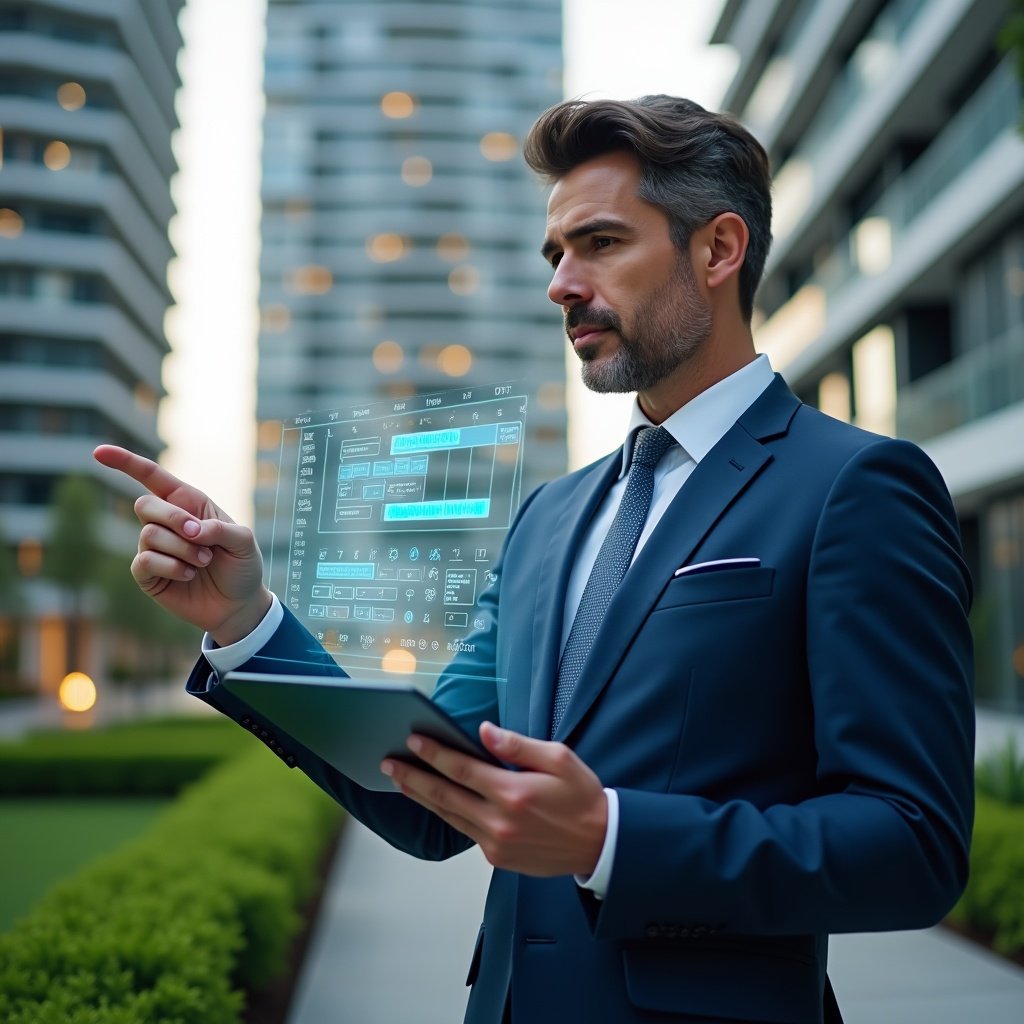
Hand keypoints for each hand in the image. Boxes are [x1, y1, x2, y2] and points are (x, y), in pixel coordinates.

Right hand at [93, 445, 272, 643]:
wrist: (238, 604)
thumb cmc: (242, 566)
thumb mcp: (243, 542)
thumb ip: (220, 529)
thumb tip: (192, 529)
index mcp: (189, 503)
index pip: (152, 477)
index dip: (125, 462)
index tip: (99, 452)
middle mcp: (167, 522)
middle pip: (144, 505)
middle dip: (173, 519)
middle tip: (200, 536)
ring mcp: (154, 548)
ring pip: (149, 535)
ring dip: (182, 549)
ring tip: (203, 561)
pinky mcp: (148, 575)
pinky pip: (145, 561)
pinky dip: (171, 567)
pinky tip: (188, 575)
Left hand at [382, 722, 607, 877]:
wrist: (600, 844)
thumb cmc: (581, 796)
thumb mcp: (559, 758)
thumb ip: (517, 745)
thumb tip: (484, 731)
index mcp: (513, 793)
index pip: (461, 768)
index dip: (433, 753)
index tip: (412, 740)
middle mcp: (499, 821)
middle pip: (444, 795)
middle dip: (413, 777)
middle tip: (388, 763)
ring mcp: (496, 843)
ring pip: (448, 816)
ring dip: (421, 797)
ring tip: (399, 781)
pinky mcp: (497, 858)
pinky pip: (465, 832)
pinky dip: (446, 815)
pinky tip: (434, 802)